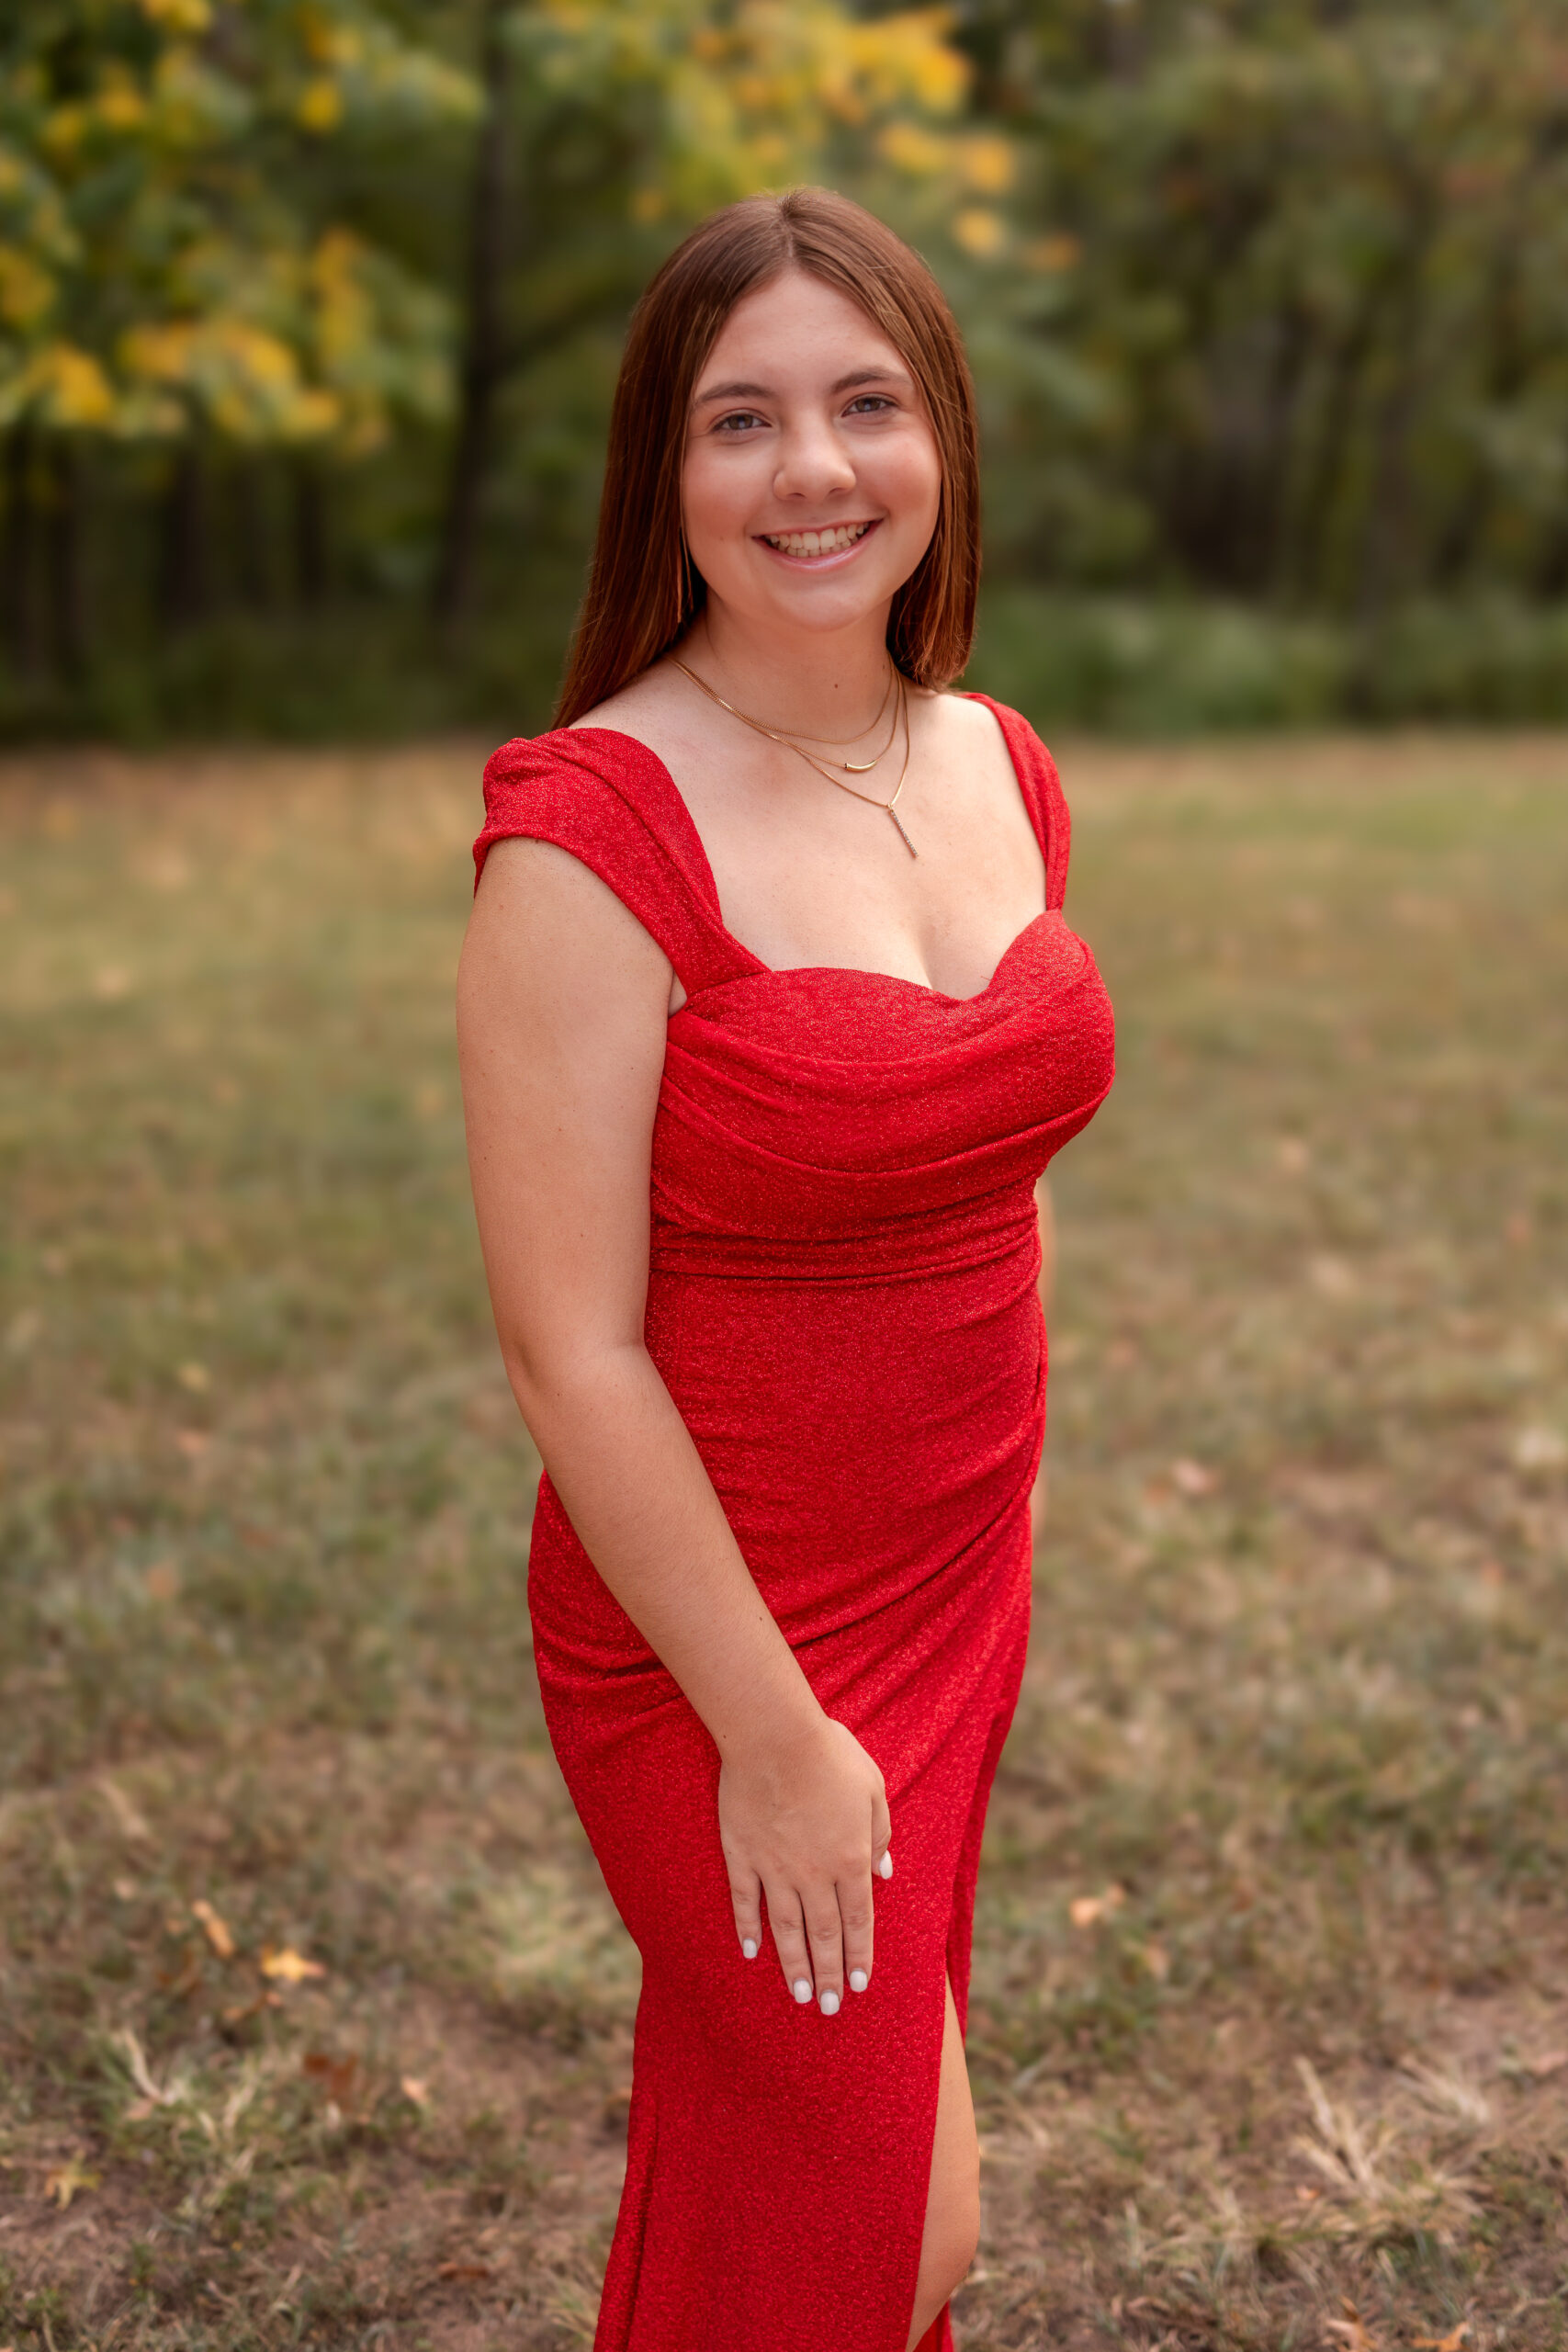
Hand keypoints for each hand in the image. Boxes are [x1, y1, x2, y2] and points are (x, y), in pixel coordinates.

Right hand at [719, 1715, 891, 2015]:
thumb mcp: (873, 1789)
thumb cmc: (829, 1754)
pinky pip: (745, 1902)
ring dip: (793, 1965)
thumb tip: (884, 1870)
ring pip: (785, 1929)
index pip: (857, 1920)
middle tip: (827, 2008)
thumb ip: (879, 1833)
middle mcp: (814, 1874)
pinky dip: (747, 1929)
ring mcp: (775, 1869)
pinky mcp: (742, 1856)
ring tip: (798, 1996)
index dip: (859, 1955)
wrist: (775, 1738)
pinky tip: (750, 1952)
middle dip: (828, 1975)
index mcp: (851, 1859)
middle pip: (823, 1935)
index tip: (858, 1986)